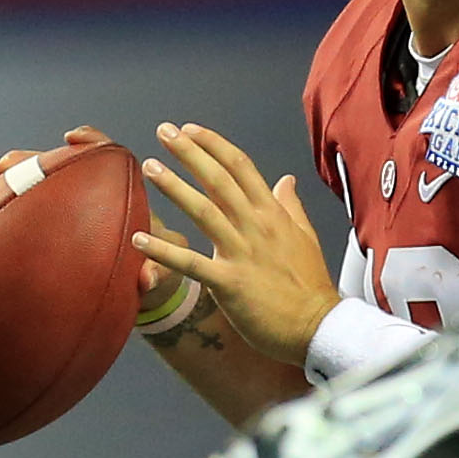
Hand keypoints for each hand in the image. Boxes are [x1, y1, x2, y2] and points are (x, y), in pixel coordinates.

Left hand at [137, 125, 338, 365]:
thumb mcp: (307, 238)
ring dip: (174, 187)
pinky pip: (192, 264)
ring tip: (149, 168)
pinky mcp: (230, 283)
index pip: (242, 168)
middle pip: (219, 180)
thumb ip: (291, 207)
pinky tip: (139, 238)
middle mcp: (257, 228)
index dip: (214, 146)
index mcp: (274, 215)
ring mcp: (243, 254)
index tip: (190, 130)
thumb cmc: (311, 286)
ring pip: (204, 212)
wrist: (319, 327)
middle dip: (189, 153)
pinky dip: (164, 251)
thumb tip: (286, 180)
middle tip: (163, 132)